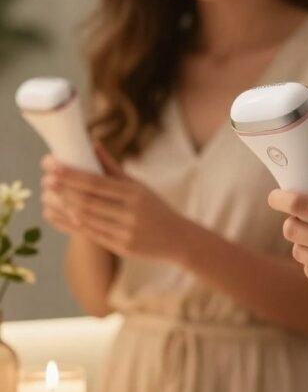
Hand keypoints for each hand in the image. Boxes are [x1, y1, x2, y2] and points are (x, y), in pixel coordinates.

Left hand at [41, 144, 184, 259]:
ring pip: (85, 219)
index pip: (97, 183)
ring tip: (44, 198)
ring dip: (61, 208)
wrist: (179, 239)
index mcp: (134, 193)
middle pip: (88, 201)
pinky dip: (68, 225)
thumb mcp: (139, 186)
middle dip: (63, 190)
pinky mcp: (120, 247)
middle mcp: (130, 212)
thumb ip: (113, 167)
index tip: (52, 166)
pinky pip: (88, 235)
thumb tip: (92, 144)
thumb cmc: (156, 208)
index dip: (71, 175)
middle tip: (44, 181)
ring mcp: (125, 232)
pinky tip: (54, 216)